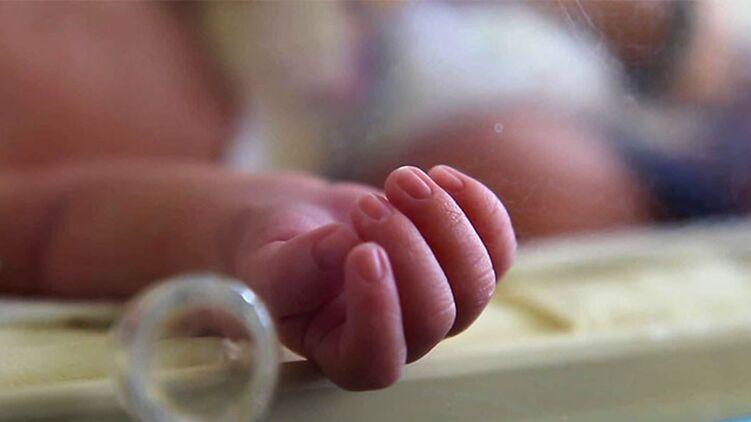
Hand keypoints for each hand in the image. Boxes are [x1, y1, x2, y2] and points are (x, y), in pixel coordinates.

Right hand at [235, 166, 514, 388]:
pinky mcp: (461, 264)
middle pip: (435, 318)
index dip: (379, 312)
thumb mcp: (266, 262)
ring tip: (402, 180)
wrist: (302, 224)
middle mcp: (401, 338)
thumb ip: (295, 268)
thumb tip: (340, 247)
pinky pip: (498, 248)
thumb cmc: (276, 252)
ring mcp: (438, 303)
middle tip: (369, 208)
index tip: (363, 253)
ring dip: (445, 222)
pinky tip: (443, 176)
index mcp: (344, 352)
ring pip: (475, 283)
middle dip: (410, 250)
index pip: (376, 360)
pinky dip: (479, 208)